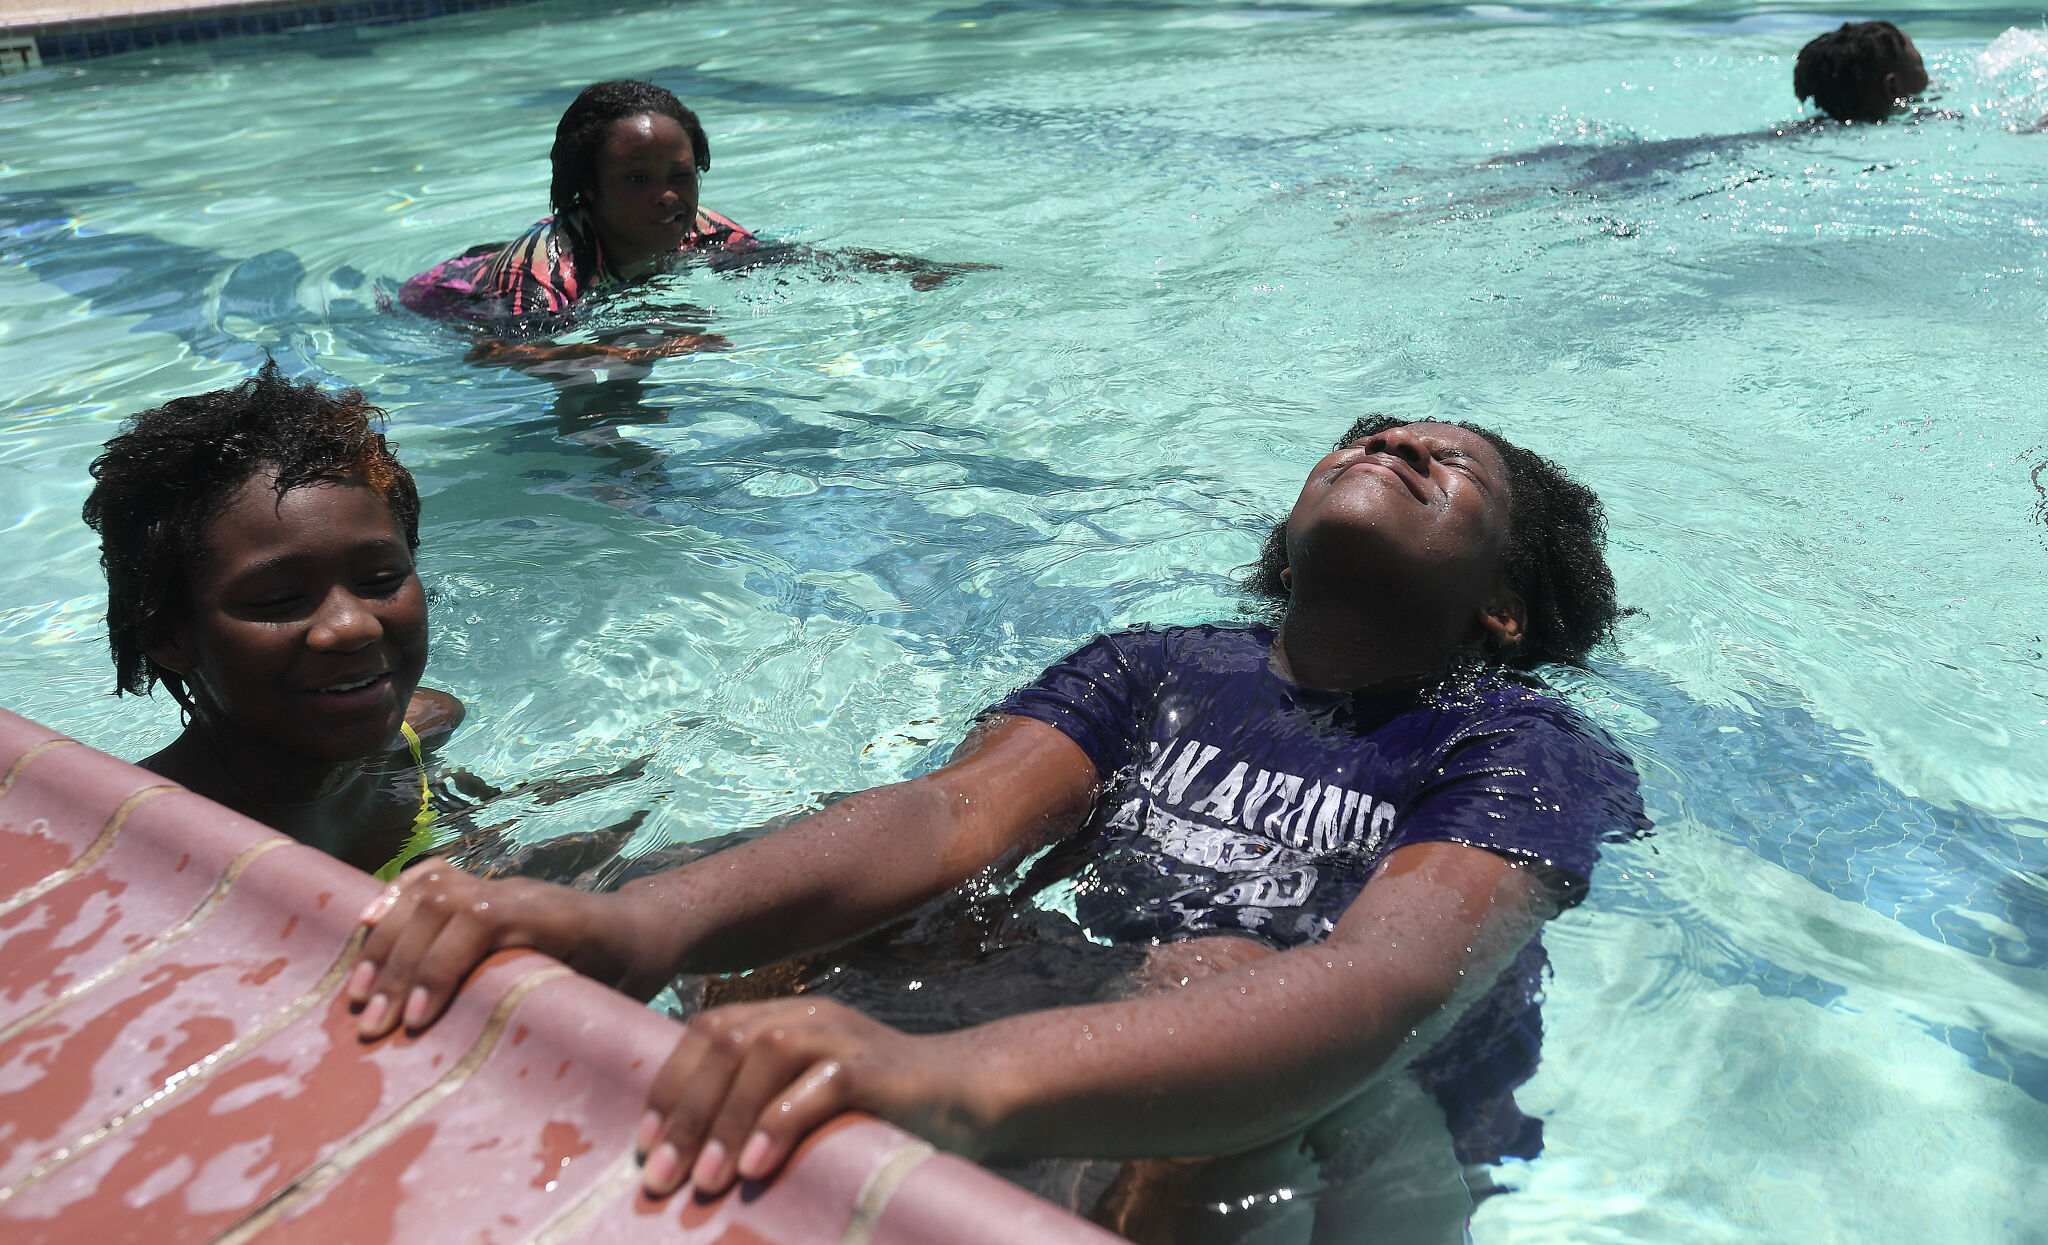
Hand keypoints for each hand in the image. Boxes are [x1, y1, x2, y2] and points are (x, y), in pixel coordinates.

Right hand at [349, 858, 652, 1038]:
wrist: (642, 928)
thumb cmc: (627, 975)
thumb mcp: (607, 999)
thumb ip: (565, 1018)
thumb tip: (519, 1073)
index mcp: (554, 917)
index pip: (481, 921)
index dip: (440, 966)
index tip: (412, 1020)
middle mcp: (521, 891)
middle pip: (443, 905)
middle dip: (398, 964)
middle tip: (371, 1022)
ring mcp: (501, 883)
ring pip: (430, 890)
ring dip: (386, 939)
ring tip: (357, 990)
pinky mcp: (486, 886)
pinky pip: (433, 876)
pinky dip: (394, 896)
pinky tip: (364, 926)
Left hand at [632, 998, 984, 1197]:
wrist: (970, 1095)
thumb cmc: (879, 1113)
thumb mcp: (808, 1103)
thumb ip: (758, 1109)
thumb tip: (683, 1161)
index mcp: (785, 1019)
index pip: (707, 1032)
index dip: (668, 1087)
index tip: (642, 1145)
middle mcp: (810, 1017)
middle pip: (724, 1041)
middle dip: (684, 1113)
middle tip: (658, 1178)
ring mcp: (846, 1036)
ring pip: (765, 1054)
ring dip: (725, 1120)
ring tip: (704, 1180)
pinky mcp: (880, 1068)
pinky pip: (823, 1083)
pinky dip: (781, 1122)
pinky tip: (757, 1167)